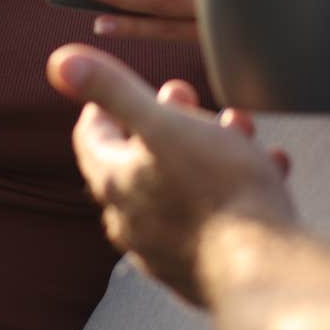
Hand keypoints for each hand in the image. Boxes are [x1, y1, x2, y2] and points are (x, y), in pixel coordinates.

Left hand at [48, 43, 293, 304]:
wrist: (265, 268)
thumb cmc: (218, 191)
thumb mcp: (164, 124)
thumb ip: (113, 89)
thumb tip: (60, 61)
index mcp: (117, 184)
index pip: (92, 138)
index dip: (102, 104)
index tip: (121, 86)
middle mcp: (133, 222)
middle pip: (137, 160)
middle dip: (164, 120)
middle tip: (184, 97)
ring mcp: (168, 250)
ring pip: (181, 186)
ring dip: (209, 149)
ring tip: (239, 129)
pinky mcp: (205, 267)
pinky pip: (215, 216)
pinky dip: (237, 187)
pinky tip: (269, 169)